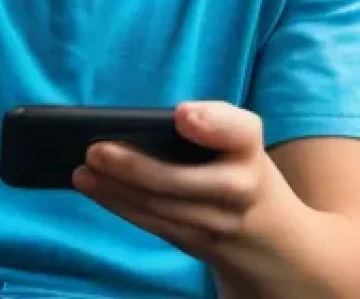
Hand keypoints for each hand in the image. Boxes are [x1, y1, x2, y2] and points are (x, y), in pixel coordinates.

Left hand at [73, 102, 290, 264]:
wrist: (278, 242)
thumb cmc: (243, 167)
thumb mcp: (241, 137)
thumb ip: (213, 121)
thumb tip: (173, 118)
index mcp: (249, 147)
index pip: (238, 130)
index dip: (210, 122)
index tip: (181, 114)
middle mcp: (239, 188)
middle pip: (180, 181)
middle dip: (134, 168)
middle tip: (94, 150)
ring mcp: (218, 224)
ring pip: (160, 208)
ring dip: (115, 191)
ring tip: (82, 171)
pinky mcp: (198, 245)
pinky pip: (155, 225)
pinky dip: (121, 206)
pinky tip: (95, 189)